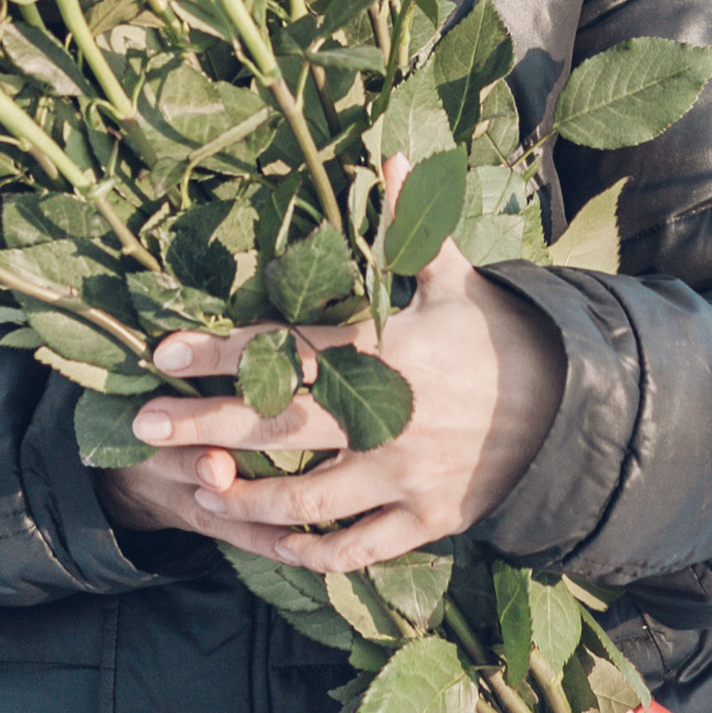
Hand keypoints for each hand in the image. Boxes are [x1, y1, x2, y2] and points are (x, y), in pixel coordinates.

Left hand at [100, 157, 566, 572]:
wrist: (569, 407)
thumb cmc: (496, 336)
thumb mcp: (457, 278)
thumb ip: (414, 228)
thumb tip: (396, 160)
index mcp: (384, 350)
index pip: (285, 350)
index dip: (218, 352)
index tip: (161, 354)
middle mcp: (386, 416)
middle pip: (277, 425)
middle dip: (203, 427)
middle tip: (142, 428)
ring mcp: (404, 473)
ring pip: (307, 497)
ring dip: (246, 496)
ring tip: (201, 491)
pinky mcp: (426, 518)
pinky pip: (358, 547)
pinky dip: (313, 552)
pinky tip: (275, 546)